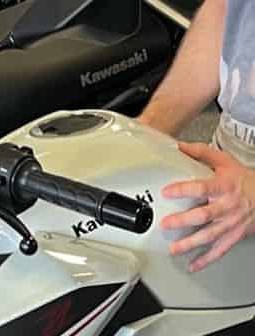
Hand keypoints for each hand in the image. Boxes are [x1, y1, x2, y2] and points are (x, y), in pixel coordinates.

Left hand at [161, 142, 254, 271]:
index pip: (201, 188)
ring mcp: (230, 224)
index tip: (167, 192)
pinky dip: (206, 260)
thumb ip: (201, 153)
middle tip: (167, 224)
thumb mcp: (224, 162)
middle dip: (184, 221)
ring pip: (210, 236)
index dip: (183, 190)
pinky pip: (219, 250)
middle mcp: (227, 207)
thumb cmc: (244, 180)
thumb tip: (179, 146)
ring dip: (191, 244)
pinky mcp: (234, 235)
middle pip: (204, 215)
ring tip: (174, 248)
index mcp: (223, 187)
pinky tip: (193, 265)